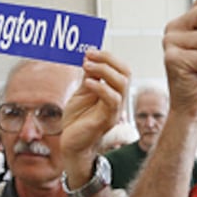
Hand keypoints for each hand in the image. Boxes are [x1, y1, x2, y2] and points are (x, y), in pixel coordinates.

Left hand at [60, 49, 129, 166]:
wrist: (71, 144)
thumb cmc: (77, 120)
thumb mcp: (81, 93)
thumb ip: (89, 79)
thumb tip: (90, 59)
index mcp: (113, 92)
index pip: (122, 70)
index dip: (108, 57)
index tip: (90, 51)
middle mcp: (118, 101)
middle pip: (125, 73)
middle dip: (108, 59)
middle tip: (89, 55)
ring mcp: (114, 111)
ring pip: (121, 84)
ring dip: (104, 70)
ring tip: (86, 66)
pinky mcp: (106, 120)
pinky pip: (112, 100)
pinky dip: (100, 87)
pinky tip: (87, 83)